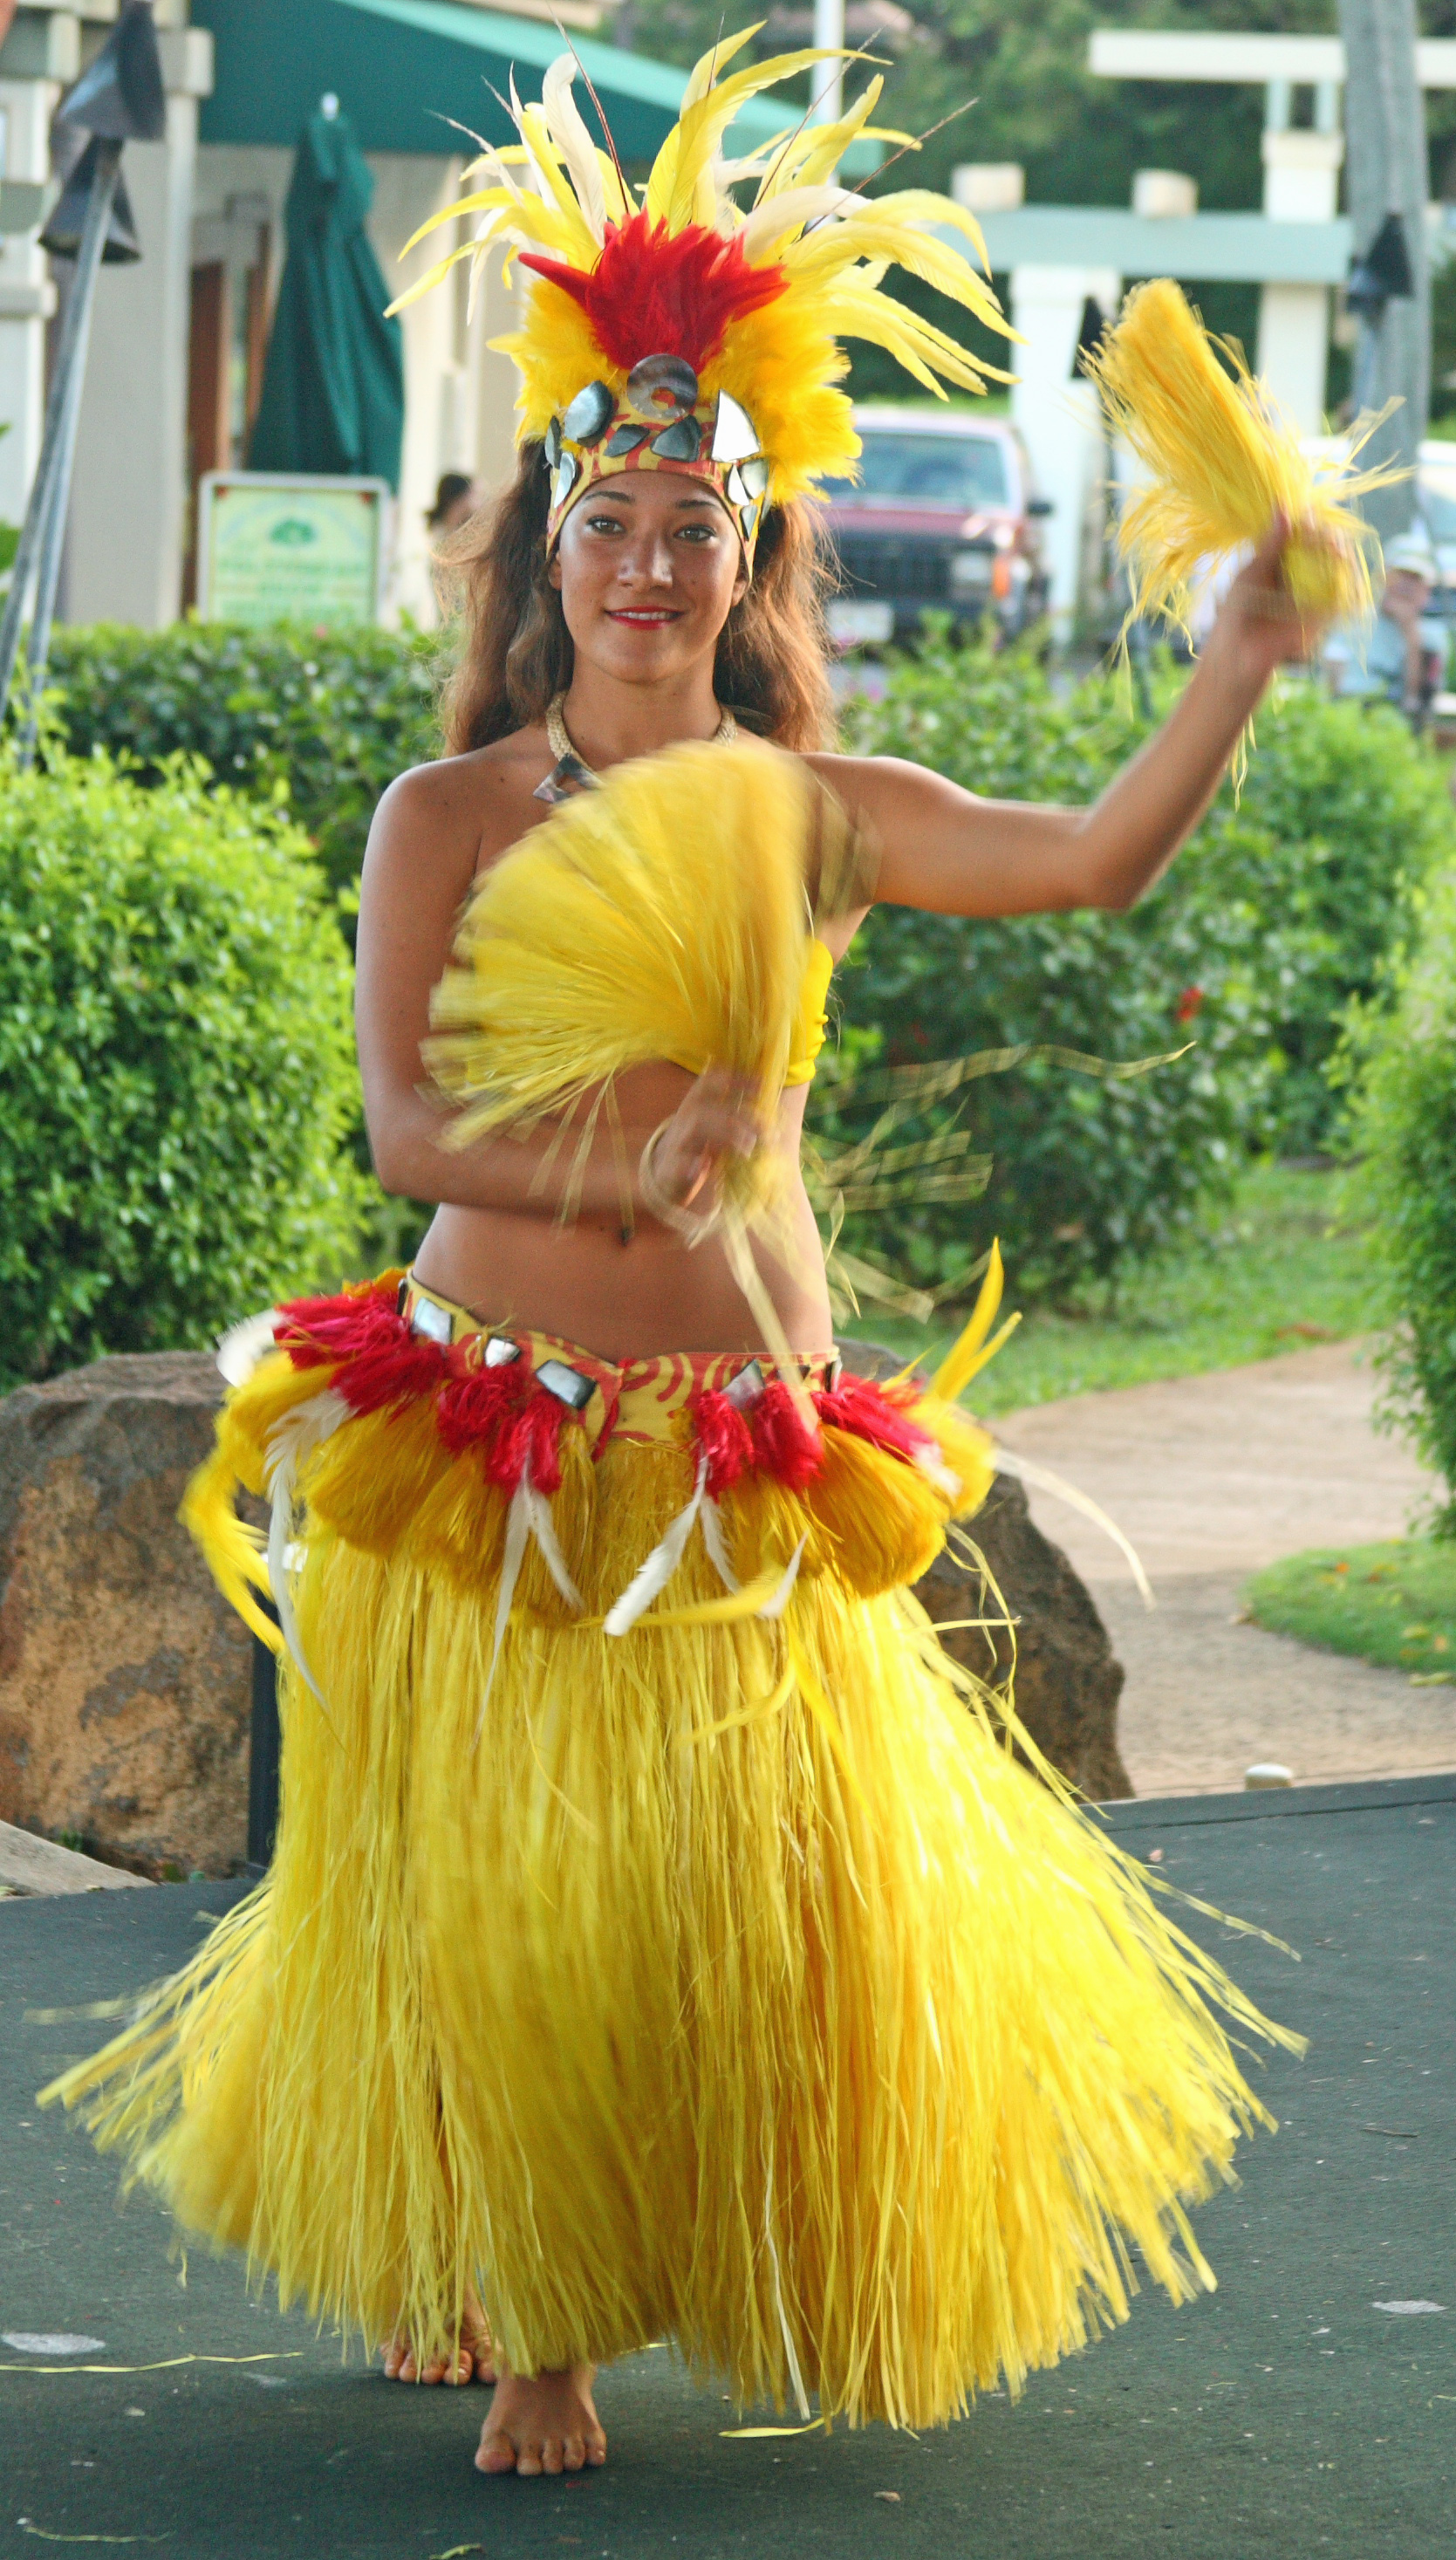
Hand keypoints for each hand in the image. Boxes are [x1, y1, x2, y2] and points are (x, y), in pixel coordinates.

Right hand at [643, 1066, 762, 1221]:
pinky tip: (702, 1166)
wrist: (663, 1173)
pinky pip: (678, 1162)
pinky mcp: (670, 1166)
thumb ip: (734, 1116)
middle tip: (767, 1132)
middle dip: (740, 1116)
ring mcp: (676, 1140)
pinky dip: (690, 1164)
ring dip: (726, 1134)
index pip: (713, 1081)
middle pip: (711, 1107)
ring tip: (748, 1147)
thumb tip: (771, 1114)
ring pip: (698, 1125)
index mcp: (696, 1103)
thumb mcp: (714, 1126)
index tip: (762, 1084)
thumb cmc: (697, 1145)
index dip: (737, 1079)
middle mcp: (685, 1117)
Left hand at [1203, 510, 1346, 693]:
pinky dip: (1347, 584)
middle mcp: (1299, 575)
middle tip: (1327, 532)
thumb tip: (1283, 507)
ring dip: (1341, 557)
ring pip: (1336, 569)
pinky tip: (1346, 572)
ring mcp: (1312, 595)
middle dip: (1329, 538)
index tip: (1310, 514)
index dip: (1310, 524)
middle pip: (1323, 549)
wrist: (1238, 657)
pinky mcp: (1321, 616)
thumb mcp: (1251, 573)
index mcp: (1280, 561)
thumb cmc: (1235, 614)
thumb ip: (1270, 544)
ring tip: (1338, 548)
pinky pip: (1340, 597)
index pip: (1302, 534)